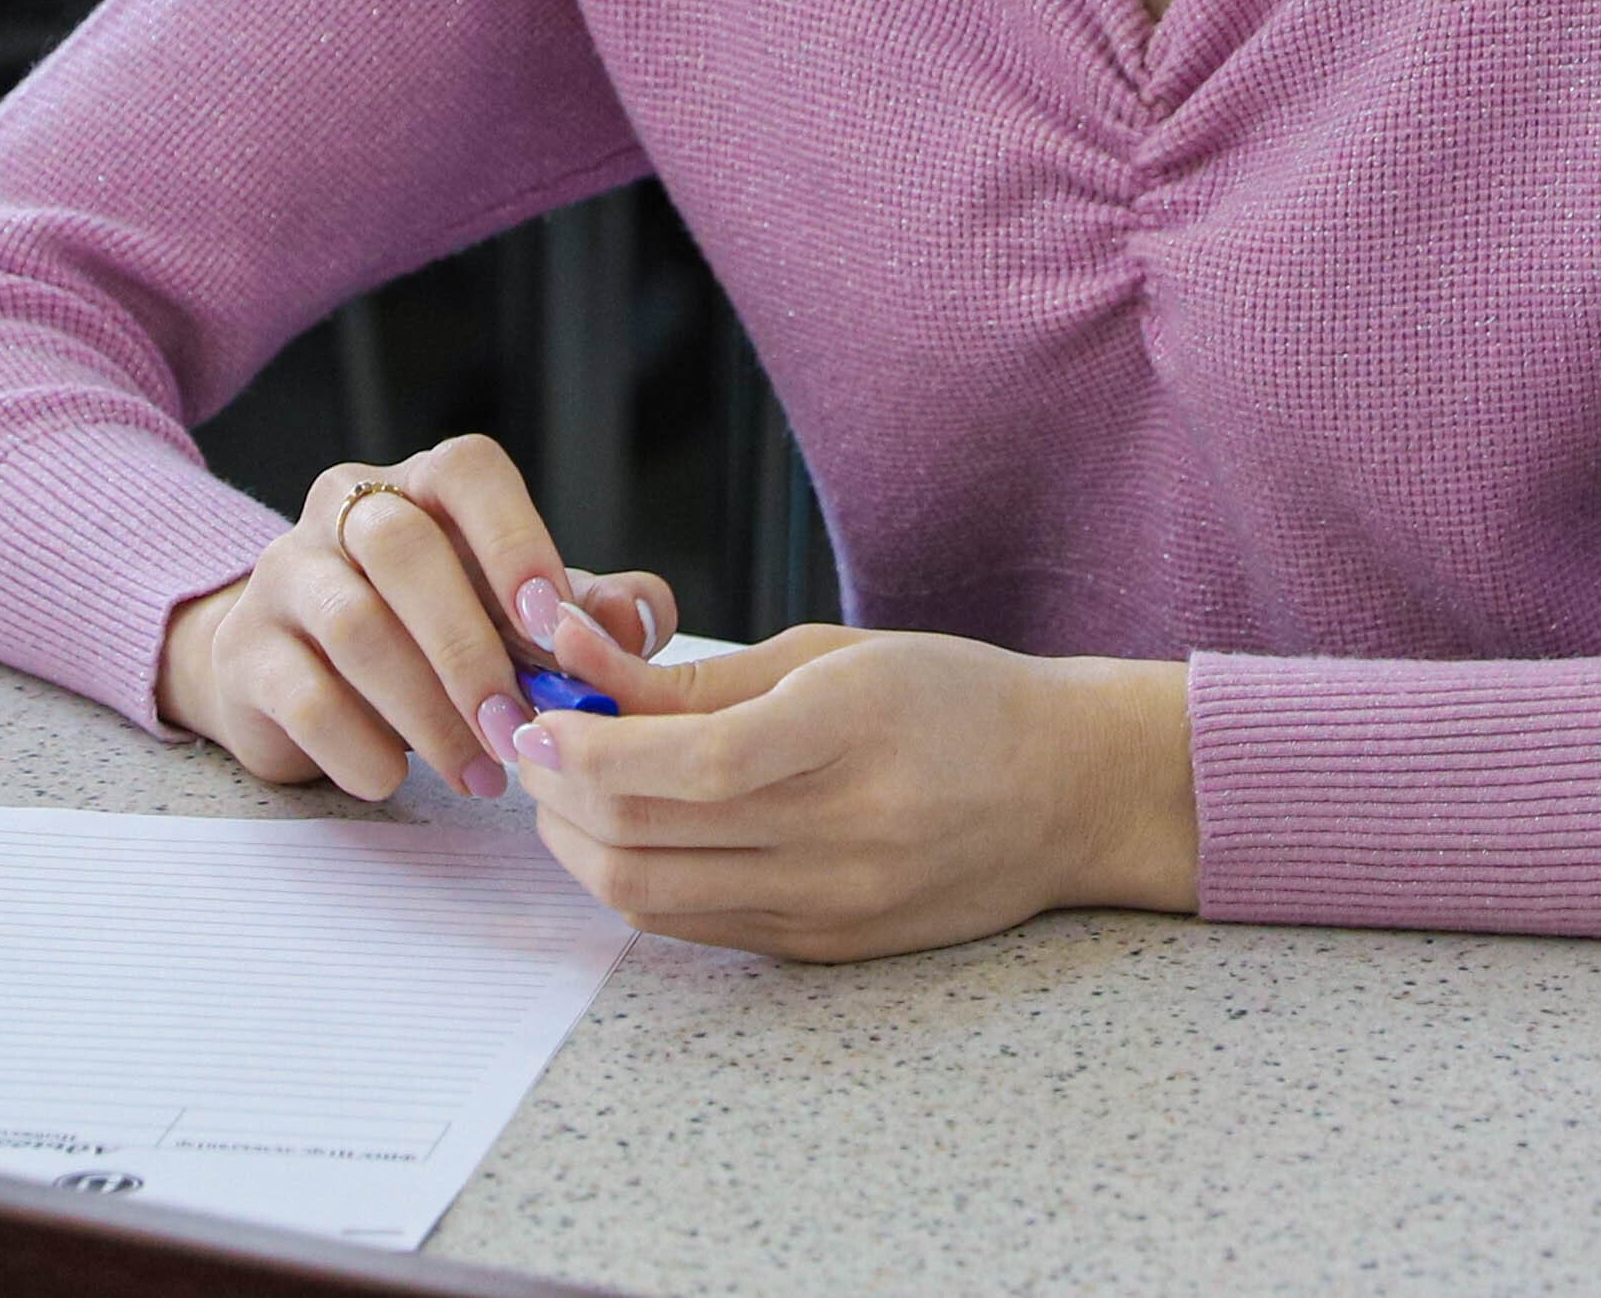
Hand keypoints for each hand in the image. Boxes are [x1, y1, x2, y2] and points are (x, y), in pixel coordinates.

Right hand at [155, 438, 678, 807]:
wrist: (291, 678)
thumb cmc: (428, 635)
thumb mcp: (513, 616)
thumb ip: (586, 610)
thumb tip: (630, 621)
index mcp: (423, 485)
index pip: (467, 471)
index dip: (515, 540)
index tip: (553, 624)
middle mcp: (345, 511)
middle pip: (401, 547)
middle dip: (471, 648)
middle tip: (518, 729)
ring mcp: (285, 576)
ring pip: (354, 625)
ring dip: (428, 711)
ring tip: (478, 773)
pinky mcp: (247, 653)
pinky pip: (301, 696)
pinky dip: (359, 745)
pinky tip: (395, 778)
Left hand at [505, 607, 1197, 962]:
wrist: (1067, 791)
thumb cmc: (952, 699)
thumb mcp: (831, 652)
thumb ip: (694, 676)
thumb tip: (575, 659)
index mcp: (849, 727)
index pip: (683, 763)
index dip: (584, 747)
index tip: (536, 715)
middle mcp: (842, 827)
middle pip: (646, 837)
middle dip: (558, 794)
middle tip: (533, 747)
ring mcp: (832, 901)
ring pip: (650, 896)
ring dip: (579, 846)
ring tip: (567, 794)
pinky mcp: (823, 947)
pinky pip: (693, 924)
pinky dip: (637, 880)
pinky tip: (630, 834)